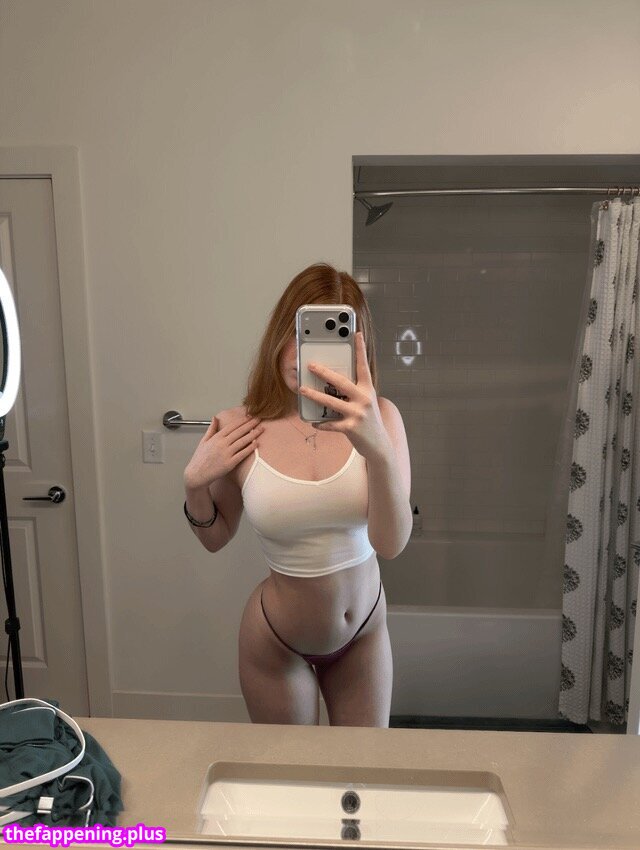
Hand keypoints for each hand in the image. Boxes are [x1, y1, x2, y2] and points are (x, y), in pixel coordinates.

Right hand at [184, 413, 263, 490]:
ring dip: (253, 434)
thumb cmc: (200, 458)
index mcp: (216, 437)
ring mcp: (226, 453)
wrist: (197, 474)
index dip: (242, 420)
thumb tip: (215, 418)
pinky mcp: (230, 463)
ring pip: (243, 441)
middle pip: (239, 431)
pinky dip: (250, 448)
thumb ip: (211, 429)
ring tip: (261, 429)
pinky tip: (256, 444)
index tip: (250, 416)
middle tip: (259, 418)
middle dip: (250, 424)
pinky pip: (242, 454)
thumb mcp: (203, 441)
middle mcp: (222, 444)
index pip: (232, 426)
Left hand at [298, 331, 391, 461]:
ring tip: (303, 390)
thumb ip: (354, 390)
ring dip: (314, 395)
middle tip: (310, 365)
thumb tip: (331, 380)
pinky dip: (321, 423)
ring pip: (331, 402)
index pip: (363, 366)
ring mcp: (357, 414)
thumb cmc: (369, 420)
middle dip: (324, 373)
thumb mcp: (366, 401)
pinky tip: (314, 422)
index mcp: (368, 389)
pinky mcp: (351, 428)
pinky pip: (331, 424)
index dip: (360, 349)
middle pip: (341, 382)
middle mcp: (364, 399)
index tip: (356, 333)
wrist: (379, 444)